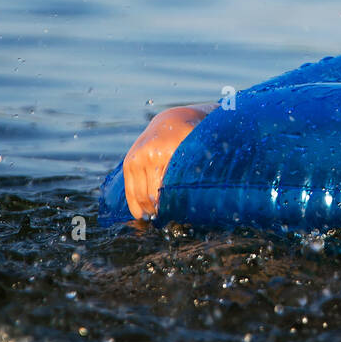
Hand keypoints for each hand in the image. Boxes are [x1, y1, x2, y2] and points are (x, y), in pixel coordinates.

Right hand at [123, 104, 212, 218]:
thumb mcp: (199, 147)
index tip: (180, 214)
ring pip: (140, 195)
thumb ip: (204, 165)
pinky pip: (129, 190)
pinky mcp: (129, 162)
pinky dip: (134, 205)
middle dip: (161, 210)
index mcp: (169, 151)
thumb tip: (212, 195)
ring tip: (158, 219)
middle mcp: (149, 155)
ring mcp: (136, 158)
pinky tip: (141, 215)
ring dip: (148, 210)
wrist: (170, 122)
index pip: (169, 188)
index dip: (174, 205)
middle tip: (170, 219)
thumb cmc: (190, 139)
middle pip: (153, 195)